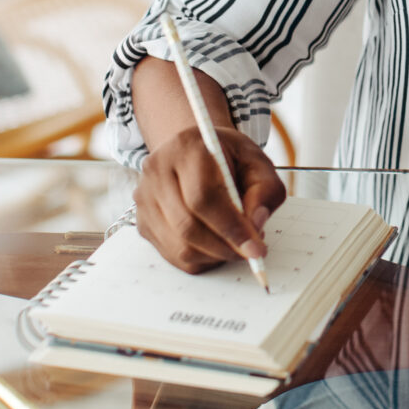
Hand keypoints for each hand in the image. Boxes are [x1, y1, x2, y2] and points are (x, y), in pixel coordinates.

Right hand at [133, 125, 286, 273]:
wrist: (194, 151)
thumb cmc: (227, 157)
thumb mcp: (256, 162)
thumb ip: (265, 190)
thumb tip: (256, 224)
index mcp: (186, 149)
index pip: (203, 197)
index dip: (231, 228)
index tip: (256, 248)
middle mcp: (157, 171)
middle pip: (187, 225)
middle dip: (224, 247)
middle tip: (250, 251)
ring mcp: (145, 198)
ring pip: (179, 245)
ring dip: (214, 255)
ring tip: (235, 244)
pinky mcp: (142, 221)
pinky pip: (172, 255)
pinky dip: (200, 259)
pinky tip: (216, 245)